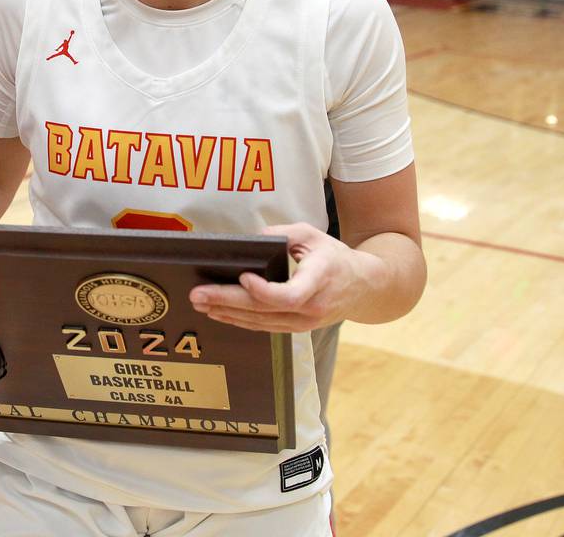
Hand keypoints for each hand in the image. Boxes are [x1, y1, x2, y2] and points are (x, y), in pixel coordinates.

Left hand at [188, 223, 370, 332]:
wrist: (364, 288)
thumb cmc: (335, 257)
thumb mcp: (313, 235)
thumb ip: (283, 234)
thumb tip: (252, 239)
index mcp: (320, 280)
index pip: (290, 296)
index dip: (264, 291)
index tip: (243, 277)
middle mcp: (312, 307)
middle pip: (265, 311)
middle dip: (228, 302)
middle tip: (199, 294)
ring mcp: (305, 322)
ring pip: (261, 323)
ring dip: (228, 313)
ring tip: (201, 303)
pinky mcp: (297, 328)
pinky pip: (264, 327)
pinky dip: (240, 320)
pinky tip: (219, 312)